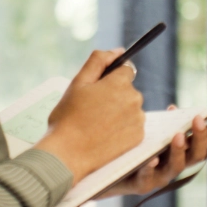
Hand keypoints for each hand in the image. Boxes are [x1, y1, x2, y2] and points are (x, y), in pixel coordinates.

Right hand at [35, 50, 145, 183]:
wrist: (68, 154)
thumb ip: (99, 61)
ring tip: (97, 125)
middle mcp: (134, 99)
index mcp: (120, 82)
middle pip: (128, 90)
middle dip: (114, 95)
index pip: (125, 70)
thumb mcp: (78, 83)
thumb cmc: (68, 118)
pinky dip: (122, 129)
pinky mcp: (139, 138)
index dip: (110, 78)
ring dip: (119, 112)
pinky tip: (105, 135)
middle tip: (92, 110)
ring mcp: (138, 119)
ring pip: (131, 108)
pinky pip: (133, 126)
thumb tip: (118, 51)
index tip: (98, 90)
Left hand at [97, 102, 206, 197]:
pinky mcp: (141, 185)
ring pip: (177, 167)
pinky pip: (147, 178)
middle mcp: (176, 165)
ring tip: (178, 135)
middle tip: (198, 119)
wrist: (105, 172)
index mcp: (182, 150)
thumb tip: (174, 109)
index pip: (206, 139)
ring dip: (179, 151)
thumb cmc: (132, 147)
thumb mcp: (150, 132)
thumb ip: (164, 123)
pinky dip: (151, 168)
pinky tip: (151, 158)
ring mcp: (160, 177)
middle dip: (200, 136)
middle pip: (198, 155)